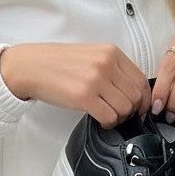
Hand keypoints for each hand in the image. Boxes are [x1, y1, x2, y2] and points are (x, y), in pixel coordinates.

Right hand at [0, 43, 150, 126]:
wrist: (30, 66)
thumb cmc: (58, 64)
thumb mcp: (91, 55)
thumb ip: (113, 68)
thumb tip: (133, 92)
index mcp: (111, 52)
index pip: (141, 80)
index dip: (144, 100)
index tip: (139, 109)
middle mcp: (106, 63)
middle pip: (136, 97)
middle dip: (131, 111)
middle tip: (120, 115)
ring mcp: (96, 79)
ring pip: (125, 109)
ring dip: (119, 118)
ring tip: (107, 116)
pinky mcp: (84, 96)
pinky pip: (110, 117)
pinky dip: (108, 124)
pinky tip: (100, 120)